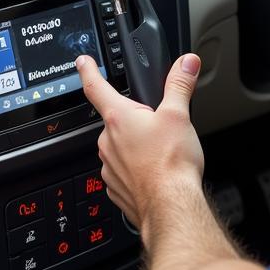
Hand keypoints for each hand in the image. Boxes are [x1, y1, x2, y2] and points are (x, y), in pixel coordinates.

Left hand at [76, 52, 203, 244]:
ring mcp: (109, 167)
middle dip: (134, 121)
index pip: (95, 86)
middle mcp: (108, 142)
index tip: (82, 62)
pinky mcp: (116, 188)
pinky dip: (137, 169)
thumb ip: (180, 85)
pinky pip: (123, 171)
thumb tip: (186, 63)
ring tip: (161, 153)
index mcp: (119, 118)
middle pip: (116, 121)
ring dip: (136, 146)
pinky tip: (155, 172)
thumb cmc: (171, 164)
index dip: (88, 70)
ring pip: (120, 147)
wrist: (170, 207)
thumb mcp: (180, 115)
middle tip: (157, 127)